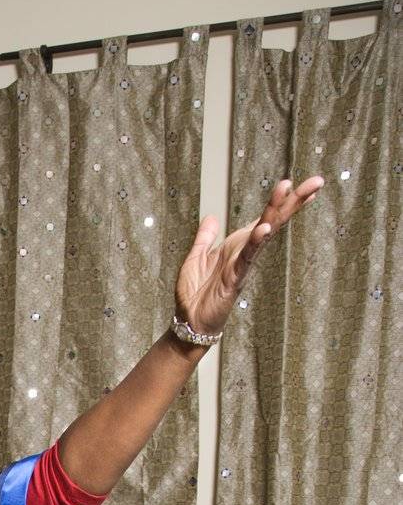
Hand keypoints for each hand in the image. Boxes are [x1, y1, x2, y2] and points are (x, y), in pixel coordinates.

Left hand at [174, 176, 323, 338]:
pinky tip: (264, 229)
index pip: (264, 218)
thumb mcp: (196, 258)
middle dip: (293, 201)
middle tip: (315, 181)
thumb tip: (212, 217)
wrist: (189, 323)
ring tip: (289, 190)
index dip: (281, 201)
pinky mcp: (235, 280)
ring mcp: (242, 265)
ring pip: (264, 234)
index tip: (298, 183)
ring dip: (276, 212)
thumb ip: (205, 238)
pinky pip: (247, 258)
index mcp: (237, 245)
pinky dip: (255, 243)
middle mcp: (244, 252)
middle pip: (273, 221)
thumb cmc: (194, 294)